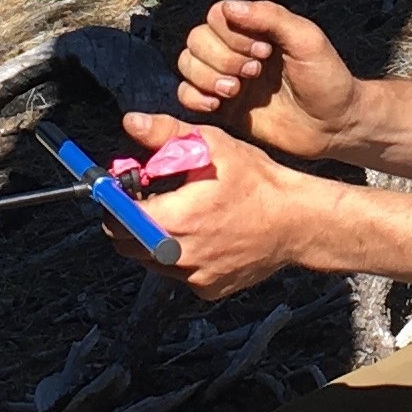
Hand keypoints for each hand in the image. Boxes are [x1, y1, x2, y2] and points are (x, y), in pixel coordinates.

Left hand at [118, 115, 324, 298]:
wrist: (297, 221)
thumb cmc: (258, 182)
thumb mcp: (212, 146)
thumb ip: (166, 134)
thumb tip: (131, 123)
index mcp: (175, 219)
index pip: (116, 218)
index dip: (114, 201)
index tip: (121, 190)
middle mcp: (179, 255)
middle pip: (126, 243)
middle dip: (128, 219)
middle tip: (150, 198)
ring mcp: (194, 276)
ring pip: (150, 259)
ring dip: (152, 238)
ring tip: (182, 213)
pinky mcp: (207, 289)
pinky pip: (177, 273)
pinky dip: (179, 255)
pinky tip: (203, 234)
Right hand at [173, 0, 359, 161]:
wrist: (334, 125)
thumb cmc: (327, 78)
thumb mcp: (306, 39)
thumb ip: (271, 17)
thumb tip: (229, 8)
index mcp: (254, 30)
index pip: (216, 17)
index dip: (231, 34)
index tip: (264, 52)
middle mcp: (235, 50)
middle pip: (196, 40)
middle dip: (220, 57)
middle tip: (253, 73)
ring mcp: (226, 79)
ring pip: (187, 65)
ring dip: (205, 76)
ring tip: (236, 91)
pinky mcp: (222, 108)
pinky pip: (185, 96)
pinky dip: (192, 97)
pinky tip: (217, 105)